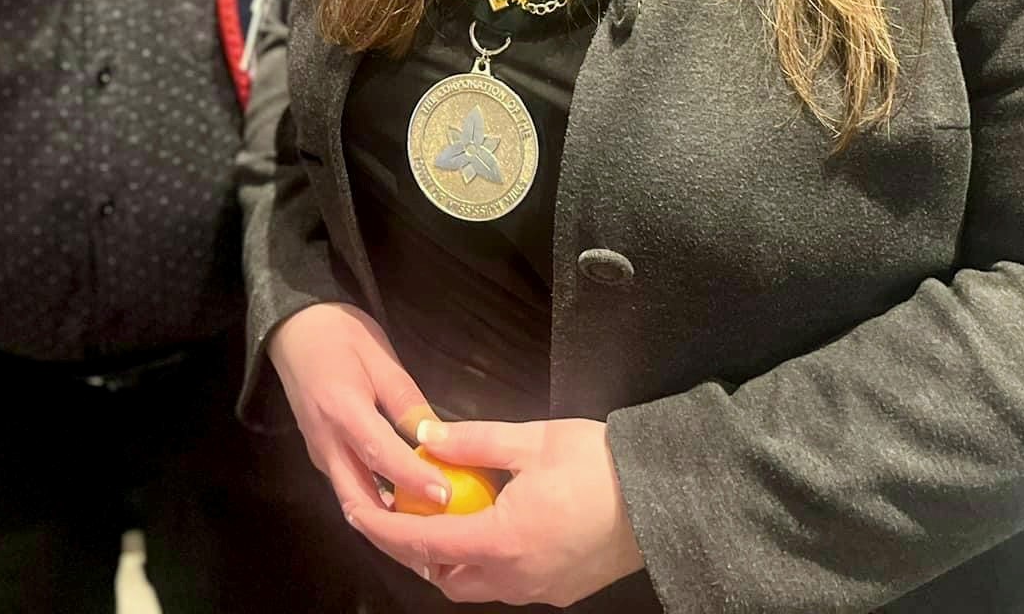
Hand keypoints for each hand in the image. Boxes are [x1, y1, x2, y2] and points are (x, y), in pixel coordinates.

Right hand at [267, 302, 452, 519]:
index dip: (413, 478)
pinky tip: (403, 511)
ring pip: (351, 499)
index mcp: (342, 409)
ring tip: (424, 537)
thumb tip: (434, 438)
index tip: (446, 495)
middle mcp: (326, 441)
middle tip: (434, 542)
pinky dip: (375, 507)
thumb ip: (406, 401)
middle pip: (357, 499)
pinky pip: (348, 488)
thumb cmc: (341, 334)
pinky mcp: (321, 455)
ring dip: (384, 524)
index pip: (380, 454)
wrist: (294, 328)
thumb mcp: (380, 357)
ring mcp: (320, 452)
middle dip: (394, 528)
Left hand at [348, 416, 644, 605]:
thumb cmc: (600, 464)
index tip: (357, 511)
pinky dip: (487, 561)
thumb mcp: (532, 440)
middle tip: (402, 512)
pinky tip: (492, 524)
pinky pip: (508, 583)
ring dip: (453, 559)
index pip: (423, 542)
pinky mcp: (561, 589)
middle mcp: (515, 578)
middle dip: (416, 551)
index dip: (383, 528)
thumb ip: (472, 440)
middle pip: (446, 577)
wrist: (666, 497)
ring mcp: (540, 589)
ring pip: (478, 586)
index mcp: (501, 541)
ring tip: (444, 516)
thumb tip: (423, 433)